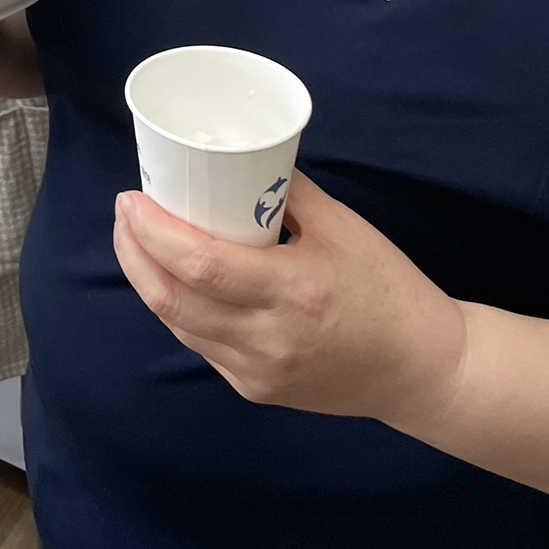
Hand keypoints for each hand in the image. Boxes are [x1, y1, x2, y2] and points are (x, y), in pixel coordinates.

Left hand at [112, 173, 467, 426]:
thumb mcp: (342, 227)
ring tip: (138, 239)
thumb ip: (286, 191)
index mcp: (293, 292)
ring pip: (179, 326)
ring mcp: (258, 372)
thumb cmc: (388, 289)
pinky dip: (179, 309)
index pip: (200, 265)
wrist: (423, 369)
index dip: (153, 232)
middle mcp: (268, 339)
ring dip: (149, 281)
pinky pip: (202, 345)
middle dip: (134, 253)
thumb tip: (238, 159)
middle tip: (126, 213)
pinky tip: (173, 279)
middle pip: (173, 300)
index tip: (131, 199)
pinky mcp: (256, 389)